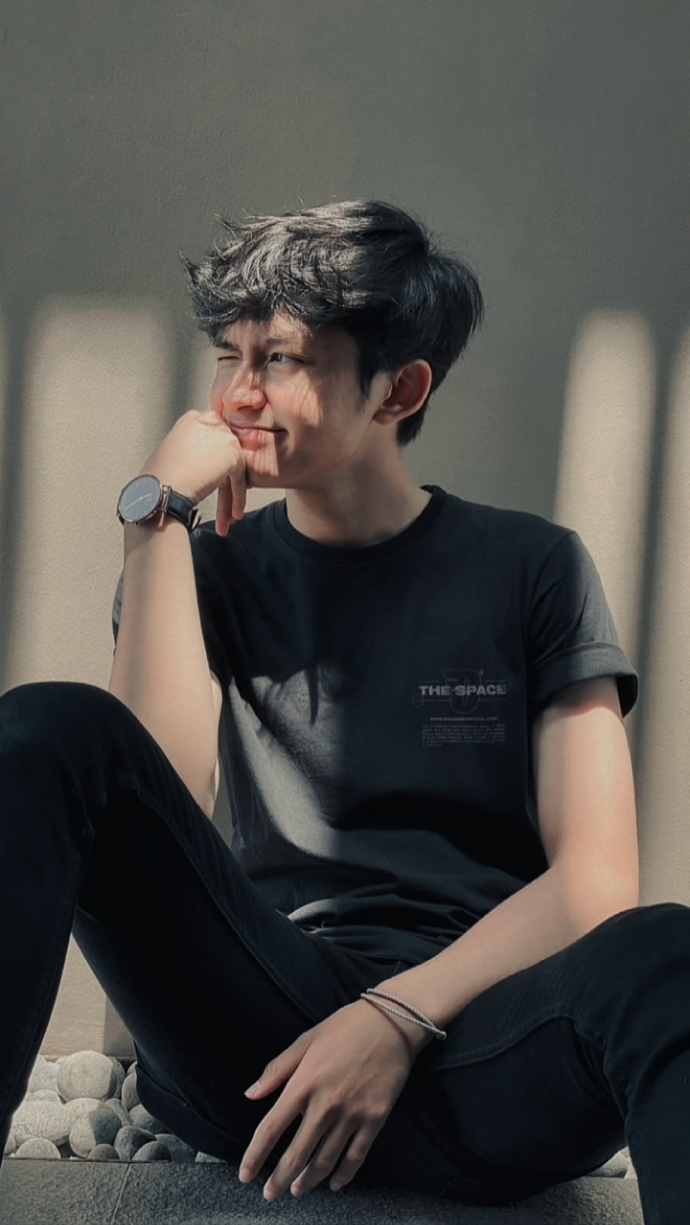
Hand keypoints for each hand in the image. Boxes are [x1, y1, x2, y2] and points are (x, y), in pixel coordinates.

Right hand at [140, 409, 247, 535]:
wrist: (160, 490)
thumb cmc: (158, 478)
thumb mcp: (171, 453)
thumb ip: (190, 450)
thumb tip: (200, 461)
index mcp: (192, 419)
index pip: (213, 440)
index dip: (214, 463)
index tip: (211, 481)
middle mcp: (208, 421)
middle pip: (225, 452)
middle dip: (225, 479)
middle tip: (225, 501)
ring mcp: (222, 435)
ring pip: (234, 466)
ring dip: (232, 493)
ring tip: (228, 513)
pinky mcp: (233, 452)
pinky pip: (240, 478)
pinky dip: (238, 497)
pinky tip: (233, 513)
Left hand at [238, 999, 429, 1200]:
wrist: (391, 1023)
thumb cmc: (345, 1027)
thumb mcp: (305, 1040)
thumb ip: (277, 1070)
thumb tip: (251, 1094)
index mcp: (304, 1083)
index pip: (271, 1129)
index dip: (254, 1156)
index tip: (245, 1174)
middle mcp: (325, 1104)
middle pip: (296, 1155)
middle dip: (279, 1180)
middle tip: (270, 1194)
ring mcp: (352, 1114)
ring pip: (324, 1162)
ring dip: (308, 1181)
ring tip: (297, 1190)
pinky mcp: (375, 1119)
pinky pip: (356, 1156)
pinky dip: (344, 1175)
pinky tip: (334, 1184)